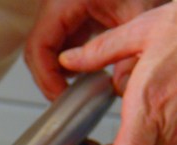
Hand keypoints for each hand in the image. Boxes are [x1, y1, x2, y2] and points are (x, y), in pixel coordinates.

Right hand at [25, 0, 162, 100]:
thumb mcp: (140, 10)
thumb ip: (131, 50)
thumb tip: (121, 87)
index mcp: (63, 3)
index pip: (39, 46)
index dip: (46, 77)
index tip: (63, 97)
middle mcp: (56, 8)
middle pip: (36, 52)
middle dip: (48, 80)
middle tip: (67, 102)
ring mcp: (61, 14)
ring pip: (45, 51)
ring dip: (55, 74)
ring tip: (76, 93)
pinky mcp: (71, 19)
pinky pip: (59, 46)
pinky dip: (66, 65)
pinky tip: (84, 76)